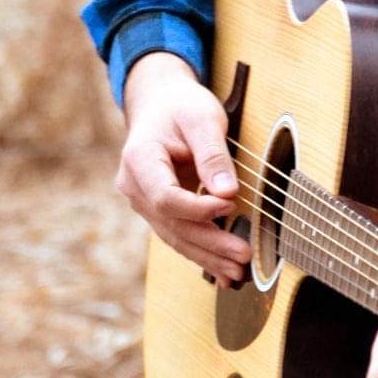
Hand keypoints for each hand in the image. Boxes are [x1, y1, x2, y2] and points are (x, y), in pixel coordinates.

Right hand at [115, 52, 250, 285]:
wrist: (161, 103)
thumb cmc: (181, 107)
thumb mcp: (202, 119)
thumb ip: (213, 155)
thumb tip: (227, 193)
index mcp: (139, 160)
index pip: (166, 197)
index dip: (198, 208)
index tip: (230, 206)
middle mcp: (134, 186)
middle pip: (172, 224)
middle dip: (209, 243)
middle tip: (242, 257)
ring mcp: (142, 201)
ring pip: (174, 236)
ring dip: (207, 256)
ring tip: (236, 274)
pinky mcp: (157, 209)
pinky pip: (178, 234)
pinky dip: (201, 251)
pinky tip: (222, 269)